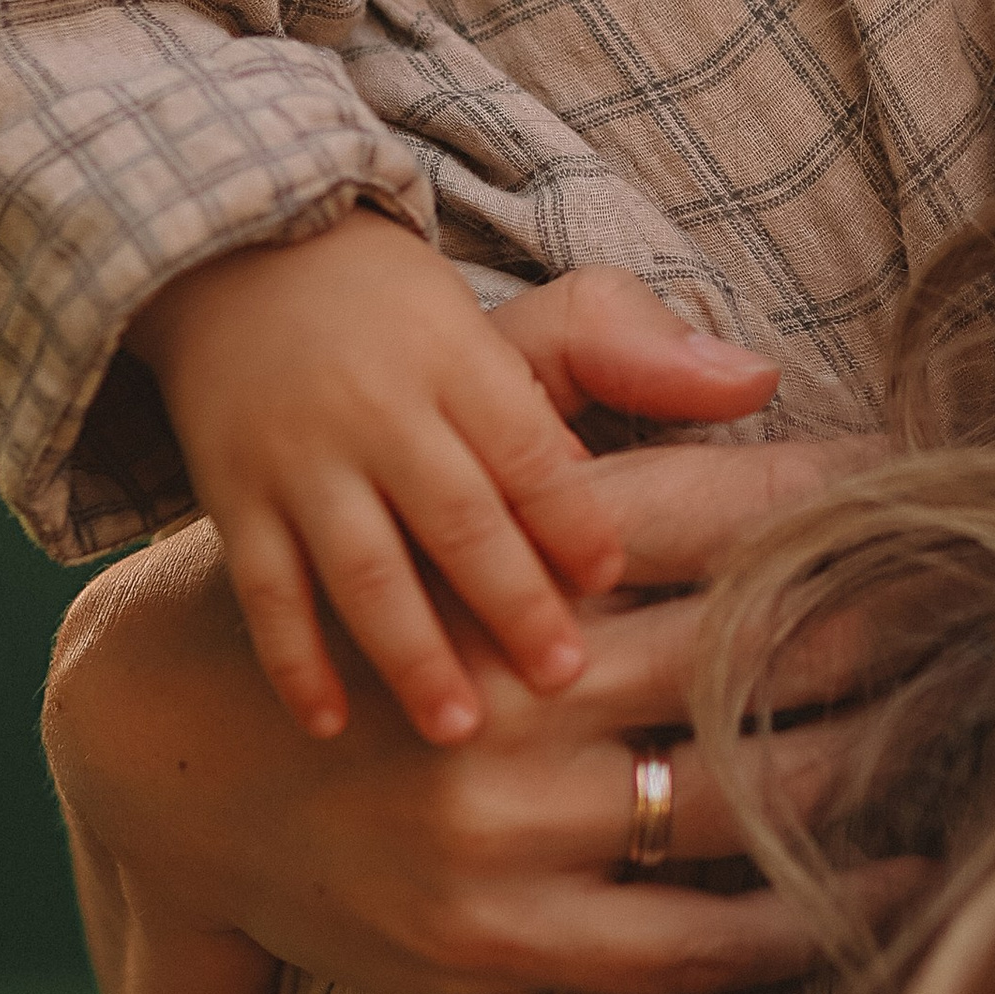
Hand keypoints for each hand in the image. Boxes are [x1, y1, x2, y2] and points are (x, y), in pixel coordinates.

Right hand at [45, 434, 903, 993]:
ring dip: (876, 764)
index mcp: (497, 561)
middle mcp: (506, 695)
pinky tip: (899, 880)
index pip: (706, 513)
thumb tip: (753, 368)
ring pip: (740, 801)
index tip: (938, 484)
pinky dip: (807, 920)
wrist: (166, 759)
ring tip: (980, 727)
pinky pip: (686, 944)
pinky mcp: (493, 939)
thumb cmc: (353, 578)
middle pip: (749, 655)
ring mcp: (500, 831)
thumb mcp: (427, 449)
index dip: (834, 497)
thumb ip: (581, 373)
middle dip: (888, 624)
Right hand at [128, 231, 780, 744]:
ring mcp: (302, 461)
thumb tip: (756, 384)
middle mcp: (380, 411)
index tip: (614, 579)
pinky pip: (263, 589)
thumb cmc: (416, 315)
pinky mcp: (238, 499)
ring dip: (408, 650)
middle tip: (565, 682)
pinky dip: (292, 659)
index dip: (571, 514)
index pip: (527, 447)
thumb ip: (634, 353)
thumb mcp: (524, 312)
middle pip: (453, 513)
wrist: (240, 262)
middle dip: (509, 599)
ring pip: (359, 565)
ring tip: (458, 731)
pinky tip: (329, 726)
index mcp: (464, 362)